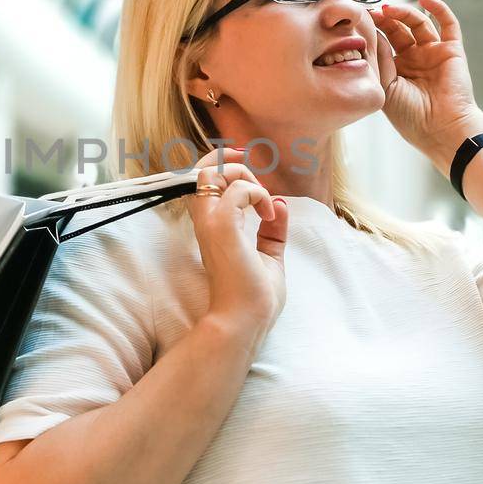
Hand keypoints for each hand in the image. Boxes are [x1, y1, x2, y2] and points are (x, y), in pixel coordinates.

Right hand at [187, 147, 288, 334]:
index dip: (222, 167)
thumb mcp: (269, 258)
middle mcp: (206, 223)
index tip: (245, 163)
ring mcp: (211, 224)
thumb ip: (272, 232)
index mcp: (213, 230)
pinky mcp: (222, 227)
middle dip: (228, 161)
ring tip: (263, 201)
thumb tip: (280, 204)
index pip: (205, 186)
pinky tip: (268, 214)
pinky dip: (257, 193)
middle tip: (254, 171)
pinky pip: (237, 190)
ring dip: (244, 176)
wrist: (245, 322)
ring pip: (212, 174)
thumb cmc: (253, 299)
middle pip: (202, 172)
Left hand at [370, 0, 482, 166]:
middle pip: (398, 29)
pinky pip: (448, 23)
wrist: (440, 129)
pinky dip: (438, 8)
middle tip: (370, 12)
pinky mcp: (451, 50)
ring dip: (403, 12)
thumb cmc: (410, 116)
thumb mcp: (385, 87)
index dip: (372, 30)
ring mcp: (433, 53)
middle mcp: (415, 59)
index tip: (358, 20)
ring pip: (418, 23)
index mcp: (397, 70)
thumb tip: (372, 34)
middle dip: (384, 19)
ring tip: (388, 9)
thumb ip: (379, 60)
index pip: (383, 42)